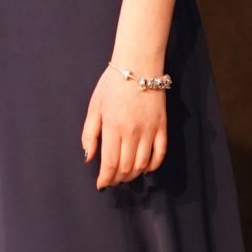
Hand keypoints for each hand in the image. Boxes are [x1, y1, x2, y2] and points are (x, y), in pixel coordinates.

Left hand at [81, 67, 167, 188]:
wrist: (138, 66)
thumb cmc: (112, 85)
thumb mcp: (94, 107)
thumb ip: (89, 134)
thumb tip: (89, 159)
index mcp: (113, 128)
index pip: (110, 163)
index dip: (105, 179)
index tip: (101, 185)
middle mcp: (132, 133)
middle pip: (126, 167)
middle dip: (117, 179)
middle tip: (111, 180)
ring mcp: (149, 131)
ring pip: (143, 164)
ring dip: (133, 175)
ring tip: (125, 176)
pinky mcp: (162, 127)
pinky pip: (160, 154)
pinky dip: (153, 166)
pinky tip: (145, 169)